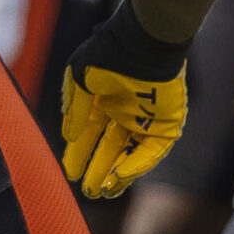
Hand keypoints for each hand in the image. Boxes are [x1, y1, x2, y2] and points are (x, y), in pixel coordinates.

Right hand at [60, 4, 190, 198]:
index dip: (80, 155)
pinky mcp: (166, 124)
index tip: (69, 173)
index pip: (90, 135)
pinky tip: (120, 175)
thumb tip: (67, 138)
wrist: (143, 41)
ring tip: (103, 191)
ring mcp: (147, 119)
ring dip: (117, 173)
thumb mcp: (81, 80)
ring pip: (131, 154)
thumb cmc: (110, 53)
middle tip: (87, 192)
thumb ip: (75, 109)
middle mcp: (125, 112)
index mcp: (105, 101)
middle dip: (99, 169)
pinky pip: (152, 150)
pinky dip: (137, 164)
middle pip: (111, 148)